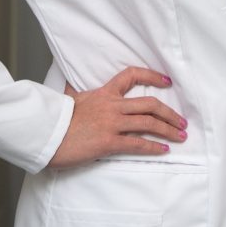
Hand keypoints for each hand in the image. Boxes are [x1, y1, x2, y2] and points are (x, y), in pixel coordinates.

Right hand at [48, 66, 186, 168]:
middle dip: (170, 113)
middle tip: (182, 121)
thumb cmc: (54, 120)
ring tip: (180, 136)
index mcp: (103, 93)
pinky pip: (137, 144)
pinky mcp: (109, 142)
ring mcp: (111, 123)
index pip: (131, 76)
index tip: (167, 81)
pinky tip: (164, 150)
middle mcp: (112, 106)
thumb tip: (69, 84)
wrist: (43, 135)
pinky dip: (154, 147)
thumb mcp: (68, 99)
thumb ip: (74, 93)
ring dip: (168, 130)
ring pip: (148, 123)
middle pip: (149, 104)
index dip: (152, 76)